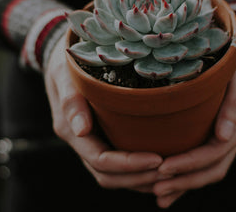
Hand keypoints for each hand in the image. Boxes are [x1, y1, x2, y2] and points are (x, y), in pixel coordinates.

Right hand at [44, 36, 163, 191]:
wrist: (63, 54)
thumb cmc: (66, 59)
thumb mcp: (64, 72)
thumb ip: (72, 100)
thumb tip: (81, 131)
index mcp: (70, 129)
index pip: (100, 160)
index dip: (129, 165)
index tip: (158, 159)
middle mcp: (80, 141)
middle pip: (108, 176)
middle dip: (139, 178)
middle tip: (172, 171)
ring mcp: (91, 142)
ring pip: (114, 176)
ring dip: (141, 180)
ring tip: (171, 174)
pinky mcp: (102, 137)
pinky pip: (119, 166)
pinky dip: (139, 173)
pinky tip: (162, 167)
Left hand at [153, 36, 235, 207]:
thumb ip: (235, 101)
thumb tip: (223, 137)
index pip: (217, 150)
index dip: (190, 163)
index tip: (163, 168)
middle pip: (214, 166)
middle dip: (185, 180)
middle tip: (156, 187)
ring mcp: (232, 133)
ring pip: (212, 169)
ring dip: (187, 183)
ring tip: (159, 194)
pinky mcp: (222, 133)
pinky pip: (209, 160)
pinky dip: (191, 175)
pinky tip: (171, 187)